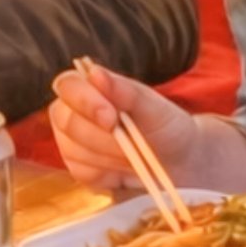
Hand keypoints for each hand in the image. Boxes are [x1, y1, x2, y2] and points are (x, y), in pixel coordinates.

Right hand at [48, 61, 202, 194]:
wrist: (181, 166)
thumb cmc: (167, 129)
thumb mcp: (156, 110)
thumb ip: (125, 92)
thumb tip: (95, 72)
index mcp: (91, 86)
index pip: (68, 85)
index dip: (84, 101)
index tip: (111, 118)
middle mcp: (74, 110)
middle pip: (65, 120)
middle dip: (101, 137)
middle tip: (132, 145)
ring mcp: (72, 140)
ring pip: (72, 149)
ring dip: (108, 157)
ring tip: (134, 155)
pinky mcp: (78, 167)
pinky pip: (81, 172)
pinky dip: (106, 173)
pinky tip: (123, 169)